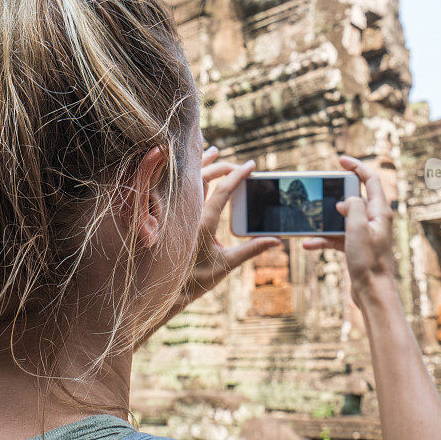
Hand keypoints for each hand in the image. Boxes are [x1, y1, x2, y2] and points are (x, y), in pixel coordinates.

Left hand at [182, 146, 280, 302]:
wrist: (164, 289)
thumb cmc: (195, 280)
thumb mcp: (226, 265)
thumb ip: (251, 250)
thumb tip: (276, 240)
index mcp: (203, 223)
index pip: (223, 190)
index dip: (238, 175)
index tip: (251, 166)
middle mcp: (189, 214)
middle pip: (205, 178)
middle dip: (223, 167)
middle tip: (239, 165)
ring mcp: (179, 213)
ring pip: (190, 181)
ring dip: (203, 165)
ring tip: (213, 151)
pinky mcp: (173, 217)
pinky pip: (182, 189)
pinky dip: (192, 176)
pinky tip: (197, 171)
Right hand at [301, 155, 394, 300]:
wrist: (372, 292)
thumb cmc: (368, 261)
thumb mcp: (358, 228)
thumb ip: (352, 206)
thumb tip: (345, 200)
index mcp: (380, 211)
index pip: (371, 179)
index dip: (356, 166)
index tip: (340, 160)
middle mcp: (375, 220)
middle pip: (354, 198)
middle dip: (335, 195)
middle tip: (321, 192)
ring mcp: (366, 234)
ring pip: (342, 219)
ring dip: (325, 221)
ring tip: (309, 221)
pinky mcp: (357, 247)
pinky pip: (337, 237)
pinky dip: (324, 238)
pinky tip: (309, 244)